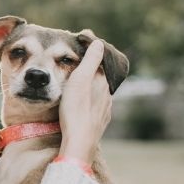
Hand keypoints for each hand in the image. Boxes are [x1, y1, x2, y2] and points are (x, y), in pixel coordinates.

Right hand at [59, 40, 111, 162]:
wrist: (79, 141)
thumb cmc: (76, 109)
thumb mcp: (80, 79)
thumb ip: (91, 60)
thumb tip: (99, 42)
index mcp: (103, 82)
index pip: (100, 64)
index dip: (92, 57)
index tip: (81, 51)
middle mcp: (108, 95)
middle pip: (100, 79)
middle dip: (91, 73)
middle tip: (78, 69)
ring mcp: (105, 110)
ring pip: (99, 95)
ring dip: (91, 89)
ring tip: (79, 87)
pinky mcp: (100, 122)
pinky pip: (97, 108)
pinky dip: (91, 103)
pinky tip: (84, 106)